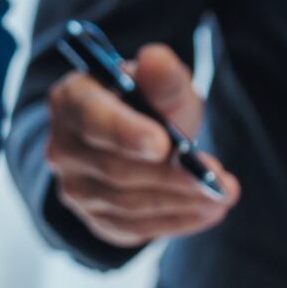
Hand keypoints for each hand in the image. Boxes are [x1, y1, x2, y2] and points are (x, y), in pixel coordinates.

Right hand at [43, 42, 239, 248]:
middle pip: (115, 168)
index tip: (164, 144)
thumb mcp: (161, 84)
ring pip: (128, 203)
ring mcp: (75, 188)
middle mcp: (63, 147)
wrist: (137, 139)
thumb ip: (163, 75)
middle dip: (171, 176)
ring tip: (223, 195)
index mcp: (71, 100)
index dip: (126, 132)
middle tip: (217, 179)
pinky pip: (134, 228)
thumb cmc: (149, 105)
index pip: (92, 118)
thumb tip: (156, 59)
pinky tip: (207, 212)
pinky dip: (175, 221)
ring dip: (181, 202)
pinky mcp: (94, 218)